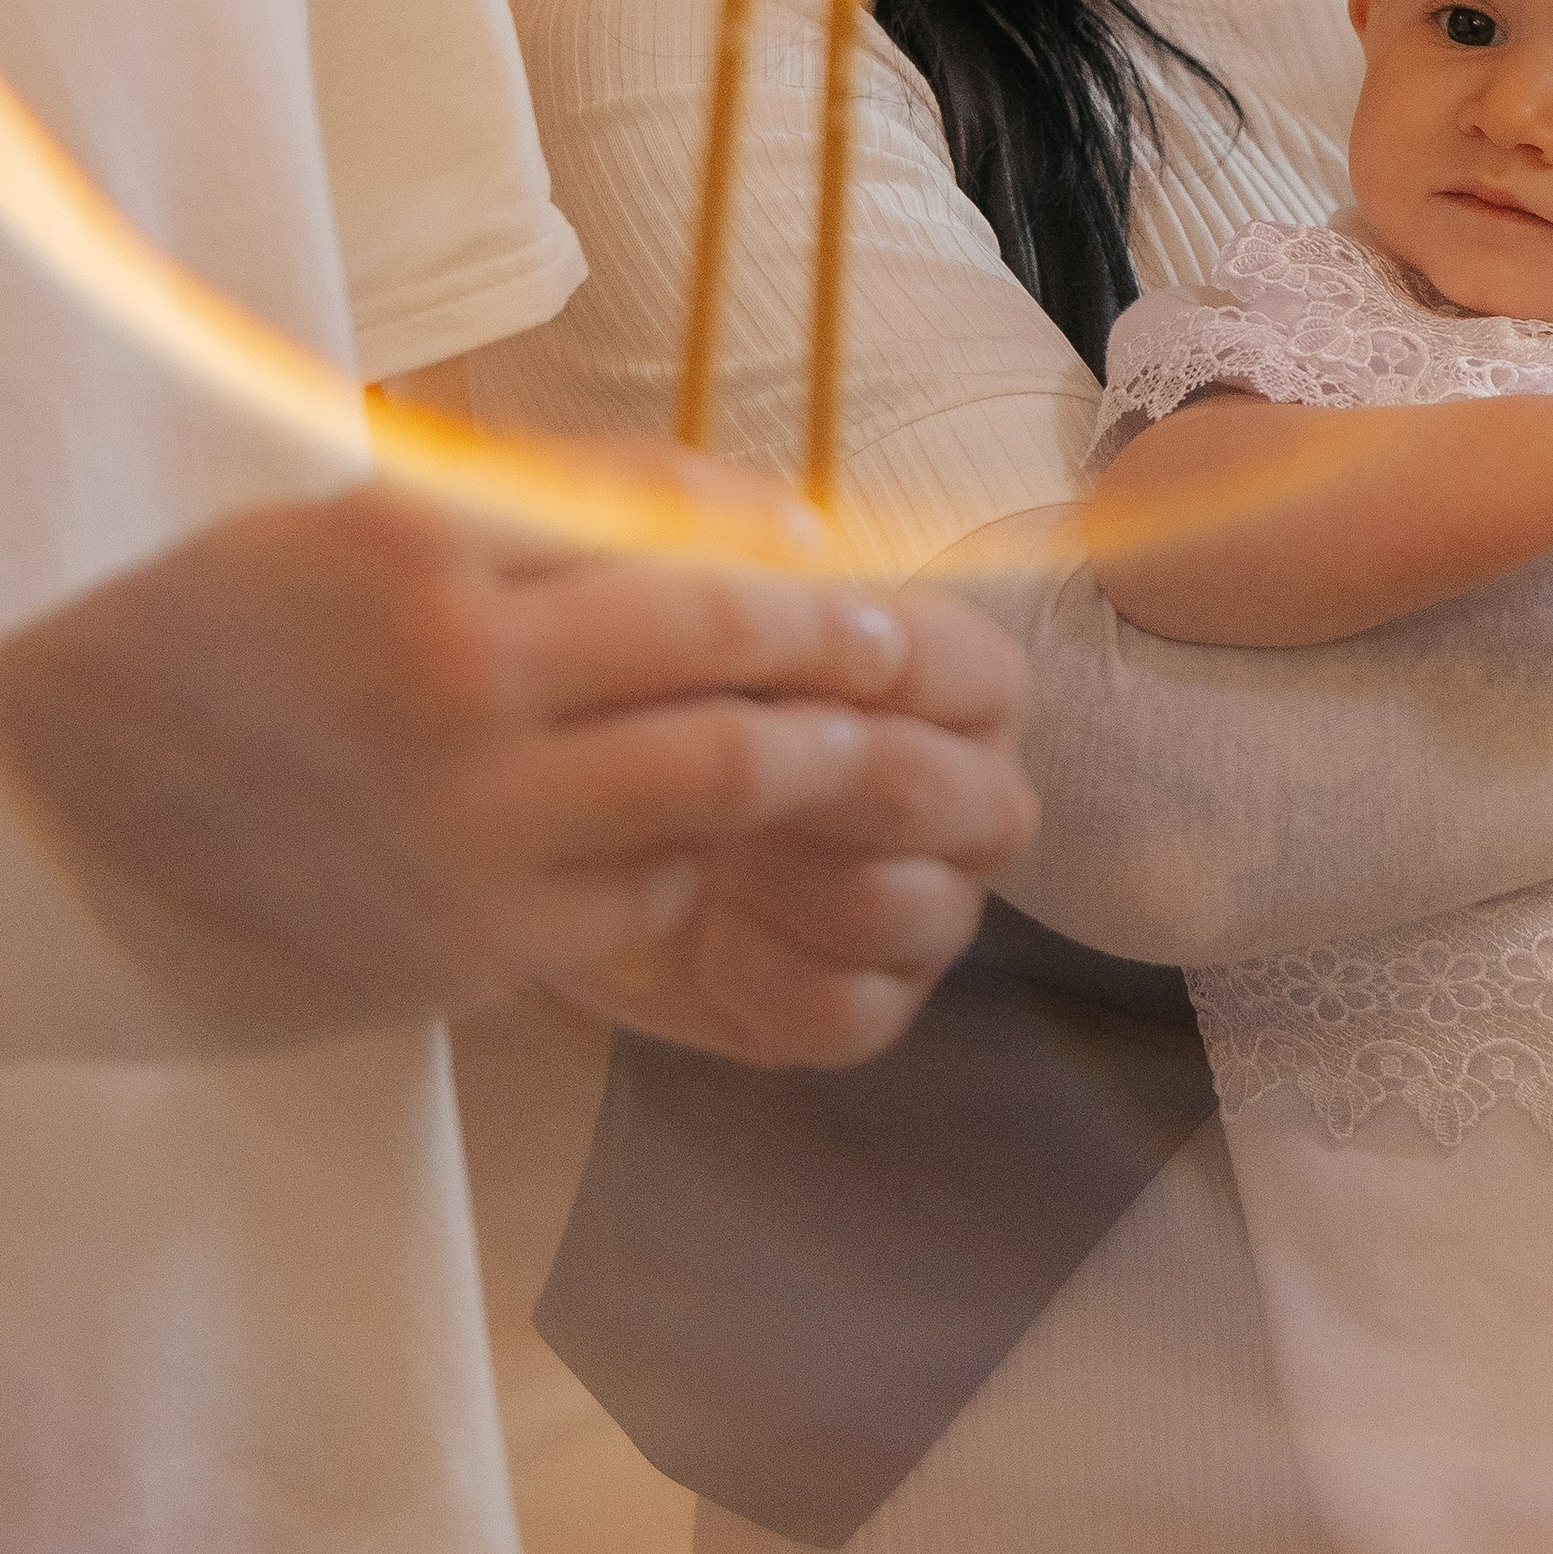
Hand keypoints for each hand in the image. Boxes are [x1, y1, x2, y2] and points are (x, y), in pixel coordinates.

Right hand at [0, 468, 1035, 1062]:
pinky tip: (677, 856)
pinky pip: (642, 892)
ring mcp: (473, 810)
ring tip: (848, 749)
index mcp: (412, 537)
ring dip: (802, 754)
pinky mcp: (475, 940)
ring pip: (718, 767)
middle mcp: (456, 661)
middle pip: (718, 628)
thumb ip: (483, 528)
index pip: (652, 507)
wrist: (32, 853)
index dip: (762, 526)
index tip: (820, 543)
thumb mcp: (313, 541)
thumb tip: (679, 522)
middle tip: (899, 646)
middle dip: (831, 636)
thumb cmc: (168, 678)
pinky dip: (681, 866)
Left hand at [570, 578, 1040, 1062]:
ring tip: (697, 839)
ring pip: (906, 907)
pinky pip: (853, 1012)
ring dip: (790, 876)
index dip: (884, 667)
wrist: (574, 825)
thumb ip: (739, 562)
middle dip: (838, 782)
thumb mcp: (676, 602)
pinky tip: (701, 932)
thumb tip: (789, 541)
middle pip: (962, 799)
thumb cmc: (648, 693)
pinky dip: (767, 973)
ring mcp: (931, 909)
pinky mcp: (870, 1006)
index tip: (777, 664)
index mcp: (955, 684)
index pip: (977, 673)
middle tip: (726, 760)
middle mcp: (970, 797)